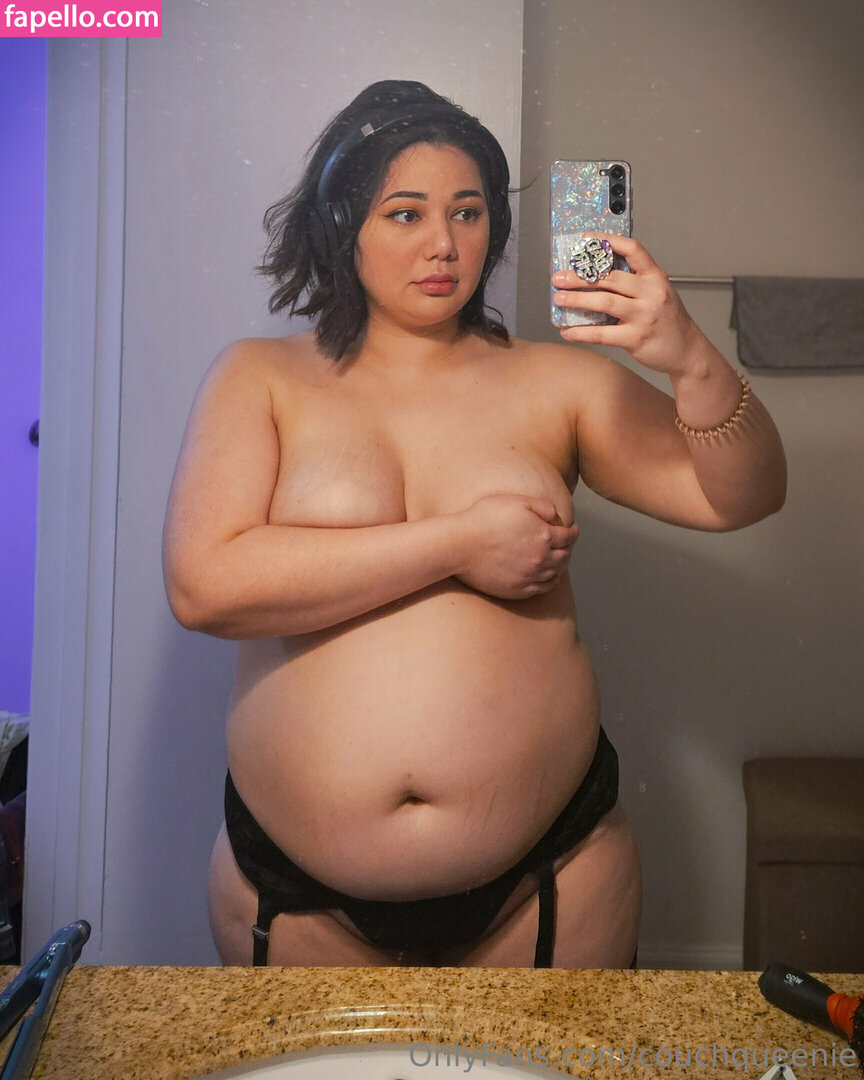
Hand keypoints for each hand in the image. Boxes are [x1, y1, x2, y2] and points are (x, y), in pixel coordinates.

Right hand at [453, 493, 579, 599]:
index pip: (568, 536)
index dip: (573, 532)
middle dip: (568, 548)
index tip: (574, 529)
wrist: (460, 545)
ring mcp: (529, 577)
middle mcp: (540, 559)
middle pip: (564, 556)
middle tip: (567, 544)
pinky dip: (550, 581)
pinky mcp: (517, 590)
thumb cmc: (484, 518)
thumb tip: (557, 517)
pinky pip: (542, 588)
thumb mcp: (516, 502)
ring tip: (559, 559)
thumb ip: (542, 506)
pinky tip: (547, 576)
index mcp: (543, 536)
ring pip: (555, 573)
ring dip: (561, 565)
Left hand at [552, 233, 705, 377]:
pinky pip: (602, 334)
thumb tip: (595, 274)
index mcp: (656, 276)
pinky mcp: (636, 338)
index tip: (585, 239)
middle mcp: (651, 293)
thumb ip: (634, 282)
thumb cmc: (667, 320)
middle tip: (559, 277)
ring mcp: (644, 316)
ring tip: (559, 299)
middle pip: (610, 277)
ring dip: (577, 300)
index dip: (607, 241)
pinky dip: (581, 333)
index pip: (632, 249)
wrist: (687, 351)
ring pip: (604, 302)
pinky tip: (567, 332)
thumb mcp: (657, 293)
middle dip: (580, 276)